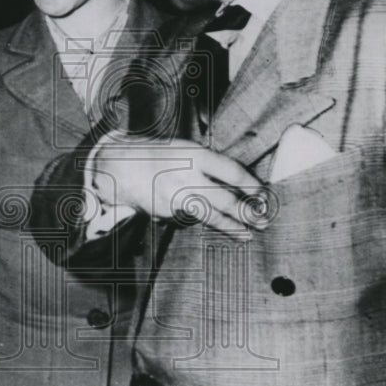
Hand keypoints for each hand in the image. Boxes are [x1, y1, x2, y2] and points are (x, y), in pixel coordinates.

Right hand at [95, 137, 266, 234]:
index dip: (251, 185)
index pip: (232, 170)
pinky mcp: (164, 210)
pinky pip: (189, 219)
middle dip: (246, 212)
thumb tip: (241, 185)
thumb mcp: (186, 150)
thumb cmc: (161, 157)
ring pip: (209, 214)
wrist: (121, 165)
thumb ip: (209, 166)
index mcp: (195, 153)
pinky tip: (211, 226)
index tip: (264, 196)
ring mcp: (174, 194)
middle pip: (224, 198)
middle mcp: (186, 173)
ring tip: (247, 234)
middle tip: (263, 221)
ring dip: (231, 226)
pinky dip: (200, 222)